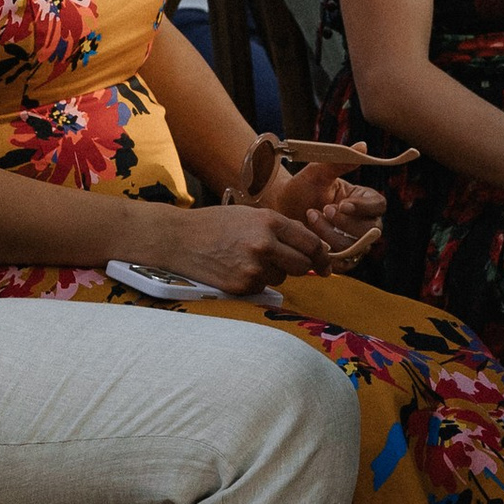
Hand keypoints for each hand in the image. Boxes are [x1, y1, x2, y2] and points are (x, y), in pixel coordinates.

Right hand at [164, 202, 332, 291]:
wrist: (178, 239)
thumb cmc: (214, 224)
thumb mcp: (250, 215)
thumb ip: (280, 228)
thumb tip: (311, 246)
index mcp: (269, 222)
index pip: (311, 243)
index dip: (322, 256)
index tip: (325, 264)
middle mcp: (265, 244)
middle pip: (303, 265)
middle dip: (301, 266)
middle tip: (290, 264)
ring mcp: (253, 268)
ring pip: (282, 278)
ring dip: (273, 273)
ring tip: (248, 260)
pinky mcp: (242, 286)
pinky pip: (262, 288)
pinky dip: (255, 282)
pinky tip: (237, 269)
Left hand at [276, 158, 383, 257]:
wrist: (281, 209)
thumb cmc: (302, 187)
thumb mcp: (318, 172)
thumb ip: (340, 162)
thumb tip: (363, 146)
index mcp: (363, 199)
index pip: (378, 205)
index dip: (364, 207)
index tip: (342, 204)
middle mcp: (362, 222)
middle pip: (371, 230)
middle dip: (346, 223)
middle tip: (324, 210)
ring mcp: (352, 241)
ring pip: (357, 247)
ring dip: (333, 235)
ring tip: (311, 218)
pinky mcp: (340, 257)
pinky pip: (344, 262)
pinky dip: (328, 253)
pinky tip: (311, 237)